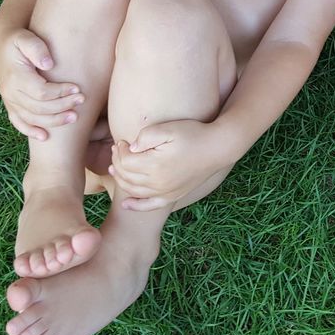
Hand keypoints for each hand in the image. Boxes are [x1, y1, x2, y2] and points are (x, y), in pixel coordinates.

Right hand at [0, 27, 83, 140]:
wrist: (1, 47)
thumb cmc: (18, 41)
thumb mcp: (25, 38)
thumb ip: (37, 48)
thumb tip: (49, 64)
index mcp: (15, 77)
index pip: (41, 92)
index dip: (60, 93)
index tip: (78, 88)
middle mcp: (10, 92)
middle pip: (39, 108)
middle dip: (62, 106)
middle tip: (81, 100)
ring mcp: (9, 101)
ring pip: (31, 119)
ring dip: (53, 121)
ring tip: (74, 117)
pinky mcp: (10, 106)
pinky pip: (19, 123)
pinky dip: (31, 131)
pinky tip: (45, 137)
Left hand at [108, 119, 235, 210]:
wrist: (217, 148)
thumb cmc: (193, 134)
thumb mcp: (169, 128)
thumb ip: (146, 135)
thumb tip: (131, 148)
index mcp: (155, 165)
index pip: (125, 161)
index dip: (119, 150)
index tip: (122, 141)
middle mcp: (158, 183)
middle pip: (126, 176)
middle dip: (117, 162)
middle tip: (118, 150)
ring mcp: (165, 192)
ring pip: (133, 191)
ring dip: (121, 179)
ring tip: (117, 166)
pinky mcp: (172, 196)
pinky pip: (149, 206)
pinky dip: (135, 206)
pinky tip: (126, 204)